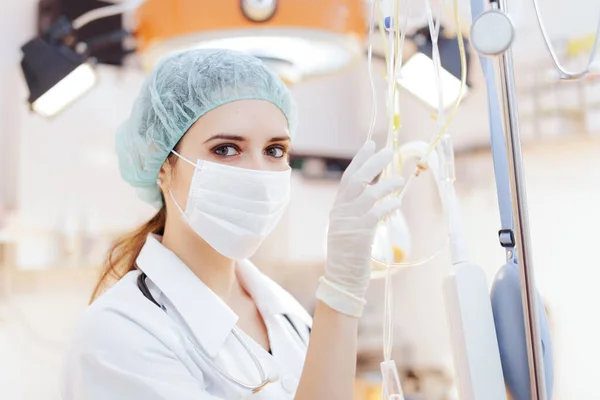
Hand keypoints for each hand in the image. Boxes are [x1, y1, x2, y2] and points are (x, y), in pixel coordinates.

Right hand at [316, 140, 403, 317]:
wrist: (342, 279)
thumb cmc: (349, 255)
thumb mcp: (347, 228)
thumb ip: (356, 211)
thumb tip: (374, 194)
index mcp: (337, 209)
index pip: (348, 177)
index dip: (360, 160)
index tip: (370, 144)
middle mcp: (340, 212)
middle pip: (355, 180)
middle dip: (372, 163)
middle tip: (388, 150)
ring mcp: (349, 222)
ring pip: (368, 194)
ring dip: (386, 185)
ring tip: (400, 180)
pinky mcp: (360, 233)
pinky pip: (376, 213)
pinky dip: (388, 205)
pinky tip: (397, 202)